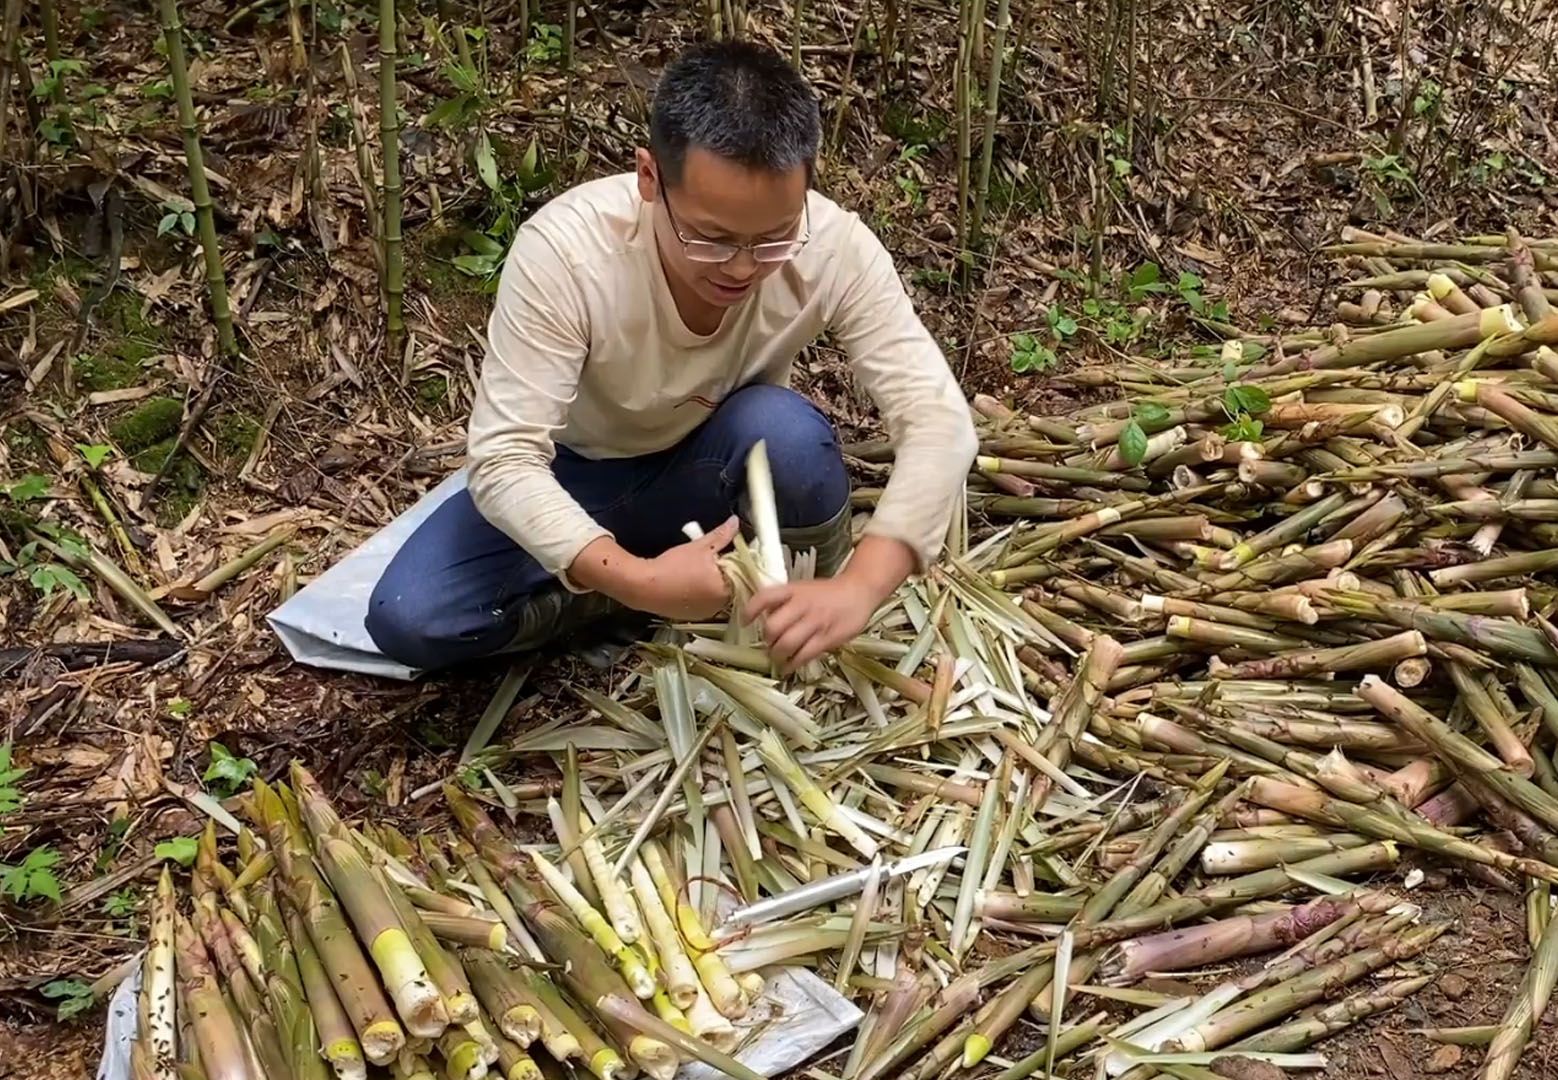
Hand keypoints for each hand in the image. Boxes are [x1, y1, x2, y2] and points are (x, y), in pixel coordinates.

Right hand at [624, 516, 739, 619]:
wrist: (643, 587)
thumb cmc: (673, 567)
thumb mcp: (699, 547)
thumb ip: (721, 535)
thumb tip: (735, 522)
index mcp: (726, 590)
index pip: (742, 576)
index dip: (733, 563)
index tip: (723, 554)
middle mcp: (718, 607)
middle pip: (729, 587)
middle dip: (722, 573)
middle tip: (707, 560)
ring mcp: (704, 614)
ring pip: (715, 596)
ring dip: (710, 584)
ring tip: (694, 570)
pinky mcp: (690, 617)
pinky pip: (702, 603)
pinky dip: (698, 594)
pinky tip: (686, 583)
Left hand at [744, 575, 879, 673]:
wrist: (858, 592)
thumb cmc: (827, 593)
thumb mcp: (802, 589)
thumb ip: (784, 602)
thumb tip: (762, 617)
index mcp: (793, 590)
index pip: (765, 598)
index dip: (750, 610)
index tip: (744, 622)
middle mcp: (801, 605)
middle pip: (773, 627)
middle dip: (767, 640)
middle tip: (769, 645)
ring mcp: (815, 622)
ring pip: (787, 644)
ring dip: (778, 655)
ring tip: (778, 658)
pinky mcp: (827, 638)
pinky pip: (804, 655)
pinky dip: (793, 664)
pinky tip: (789, 667)